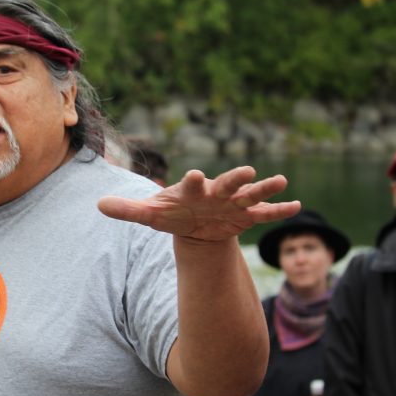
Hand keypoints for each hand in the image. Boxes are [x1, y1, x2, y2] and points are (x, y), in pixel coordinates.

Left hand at [97, 167, 299, 242]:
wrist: (195, 224)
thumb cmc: (172, 214)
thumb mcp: (150, 215)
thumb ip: (128, 209)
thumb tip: (98, 204)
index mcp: (192, 191)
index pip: (191, 184)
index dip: (193, 180)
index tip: (194, 175)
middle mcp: (216, 192)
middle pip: (227, 183)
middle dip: (236, 179)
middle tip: (247, 171)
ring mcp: (234, 202)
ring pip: (251, 193)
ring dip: (265, 188)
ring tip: (282, 181)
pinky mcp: (247, 215)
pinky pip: (266, 213)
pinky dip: (280, 210)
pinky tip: (297, 206)